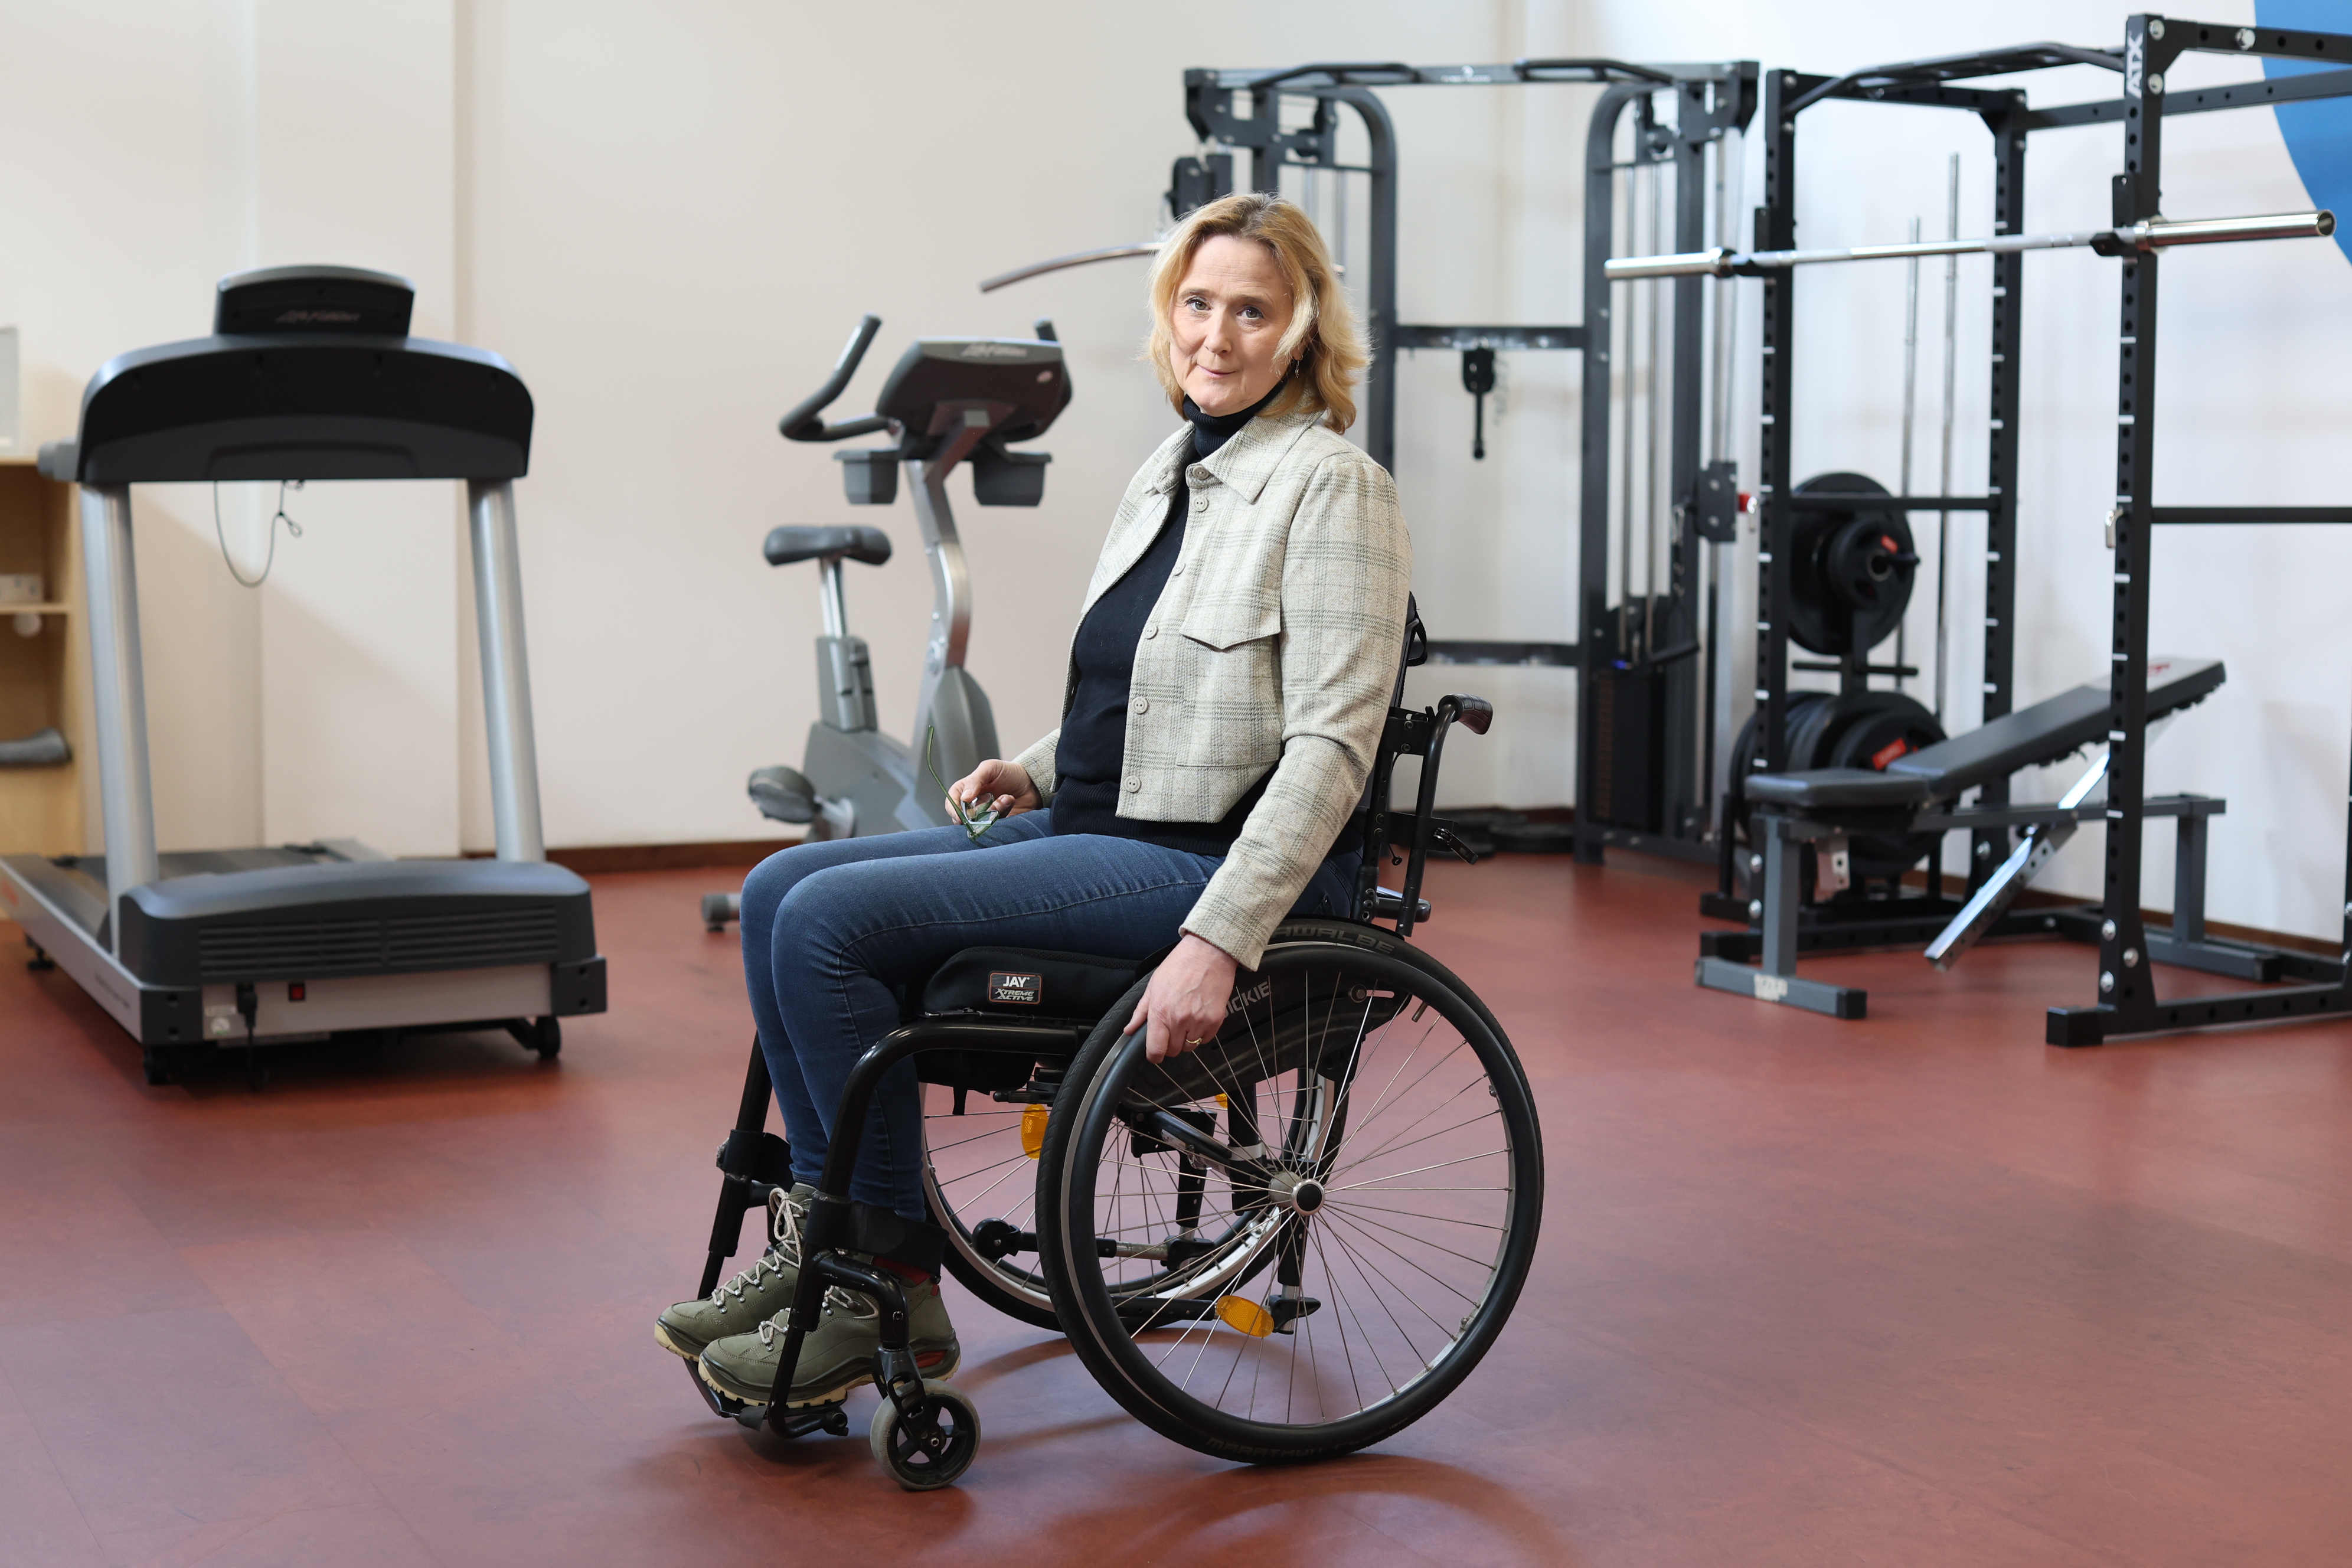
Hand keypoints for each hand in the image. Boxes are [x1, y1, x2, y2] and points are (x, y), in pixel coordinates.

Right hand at [945, 759, 1039, 822]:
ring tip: (1006, 798)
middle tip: (990, 800)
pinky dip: (1003, 812)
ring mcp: (985, 816)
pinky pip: (994, 826)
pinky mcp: (998, 824)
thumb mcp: (990, 768)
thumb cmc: (1010, 773)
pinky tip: (1010, 801)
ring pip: (980, 822)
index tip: (960, 815)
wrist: (1032, 783)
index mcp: (966, 790)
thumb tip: (964, 798)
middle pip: (964, 817)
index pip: (952, 802)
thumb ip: (974, 780)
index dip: (954, 809)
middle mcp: (973, 805)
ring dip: (994, 809)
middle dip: (977, 810)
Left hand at [1124, 934, 1239, 1062]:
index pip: (1155, 1050)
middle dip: (1170, 1044)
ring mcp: (1199, 1022)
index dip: (1154, 1055)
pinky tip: (1198, 1018)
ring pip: (1190, 1047)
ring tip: (1186, 1021)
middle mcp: (1179, 1020)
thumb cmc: (1181, 965)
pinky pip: (1206, 1039)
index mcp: (1160, 1012)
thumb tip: (1130, 1029)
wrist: (1208, 953)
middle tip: (1171, 1028)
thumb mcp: (1153, 986)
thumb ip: (1141, 1012)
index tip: (1155, 1053)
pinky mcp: (1215, 1021)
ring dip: (1186, 1039)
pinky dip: (1201, 1033)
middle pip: (1173, 1051)